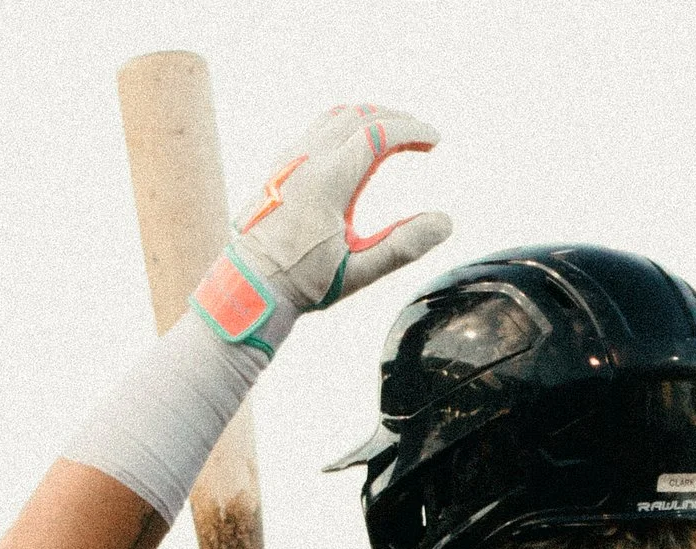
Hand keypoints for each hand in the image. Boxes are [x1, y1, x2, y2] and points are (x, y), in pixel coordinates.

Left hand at [194, 104, 450, 343]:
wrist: (251, 286)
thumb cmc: (303, 284)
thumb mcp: (358, 270)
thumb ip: (402, 246)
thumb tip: (444, 223)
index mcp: (327, 180)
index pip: (378, 133)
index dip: (412, 130)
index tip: (435, 140)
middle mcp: (306, 159)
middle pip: (360, 115)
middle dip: (397, 119)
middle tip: (422, 138)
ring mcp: (290, 158)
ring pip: (337, 116)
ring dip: (372, 118)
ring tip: (396, 136)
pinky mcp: (281, 164)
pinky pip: (318, 128)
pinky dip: (347, 126)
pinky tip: (360, 146)